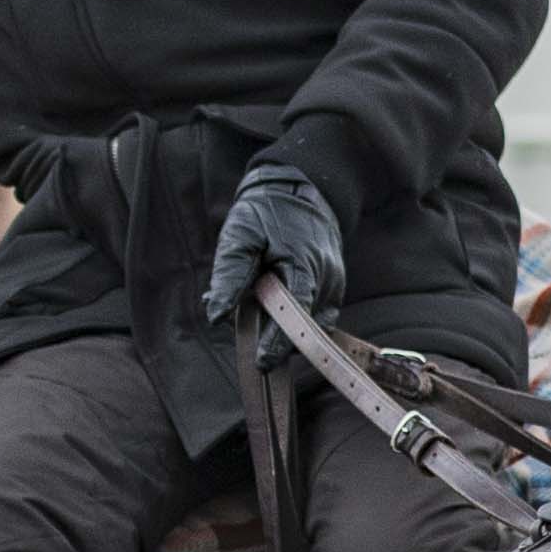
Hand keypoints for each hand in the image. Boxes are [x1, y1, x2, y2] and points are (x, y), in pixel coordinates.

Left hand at [200, 161, 346, 336]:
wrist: (301, 189)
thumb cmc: (267, 211)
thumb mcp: (240, 235)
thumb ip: (230, 275)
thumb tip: (216, 315)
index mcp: (303, 265)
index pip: (295, 315)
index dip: (278, 342)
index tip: (261, 362)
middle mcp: (326, 279)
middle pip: (303, 326)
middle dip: (274, 336)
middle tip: (244, 332)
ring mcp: (334, 285)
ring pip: (309, 324)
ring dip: (282, 327)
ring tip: (253, 311)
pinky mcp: (333, 289)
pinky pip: (314, 316)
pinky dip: (292, 319)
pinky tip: (269, 306)